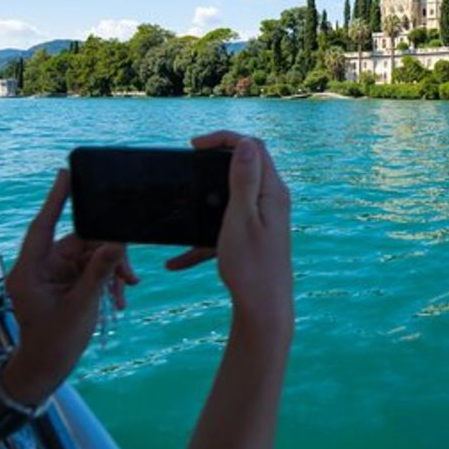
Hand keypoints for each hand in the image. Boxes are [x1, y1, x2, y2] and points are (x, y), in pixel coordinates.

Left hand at [1, 169, 139, 405]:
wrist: (46, 369)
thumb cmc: (53, 342)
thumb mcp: (80, 307)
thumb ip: (98, 273)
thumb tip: (115, 244)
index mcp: (30, 270)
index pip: (42, 226)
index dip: (56, 200)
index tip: (65, 174)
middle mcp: (40, 267)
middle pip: (78, 242)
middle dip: (107, 253)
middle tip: (128, 272)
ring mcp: (54, 275)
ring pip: (90, 255)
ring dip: (111, 270)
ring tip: (126, 289)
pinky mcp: (66, 283)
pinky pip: (92, 269)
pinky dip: (108, 279)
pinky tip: (120, 297)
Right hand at [166, 132, 292, 357]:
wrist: (264, 310)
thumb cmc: (252, 266)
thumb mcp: (241, 219)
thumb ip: (244, 180)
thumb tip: (246, 143)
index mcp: (272, 191)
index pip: (253, 147)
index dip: (224, 138)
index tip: (194, 146)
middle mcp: (272, 201)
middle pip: (244, 167)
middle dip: (214, 163)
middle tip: (188, 167)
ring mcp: (265, 219)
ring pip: (232, 199)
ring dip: (206, 203)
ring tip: (184, 207)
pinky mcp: (256, 237)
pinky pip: (227, 229)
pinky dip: (203, 240)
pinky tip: (175, 263)